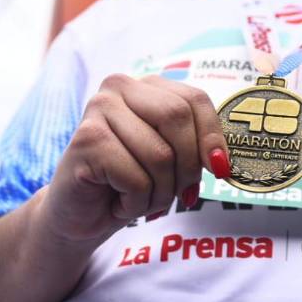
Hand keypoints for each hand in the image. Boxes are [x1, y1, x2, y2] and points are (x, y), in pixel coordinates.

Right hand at [39, 74, 230, 242]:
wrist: (79, 216)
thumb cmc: (128, 184)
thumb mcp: (171, 159)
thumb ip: (195, 147)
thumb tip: (222, 161)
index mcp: (145, 85)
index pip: (195, 99)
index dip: (212, 137)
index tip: (220, 170)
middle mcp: (118, 86)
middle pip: (178, 118)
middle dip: (187, 167)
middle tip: (180, 194)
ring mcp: (98, 109)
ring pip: (160, 155)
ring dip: (160, 193)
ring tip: (140, 199)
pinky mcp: (86, 140)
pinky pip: (136, 179)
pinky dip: (136, 204)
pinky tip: (117, 203)